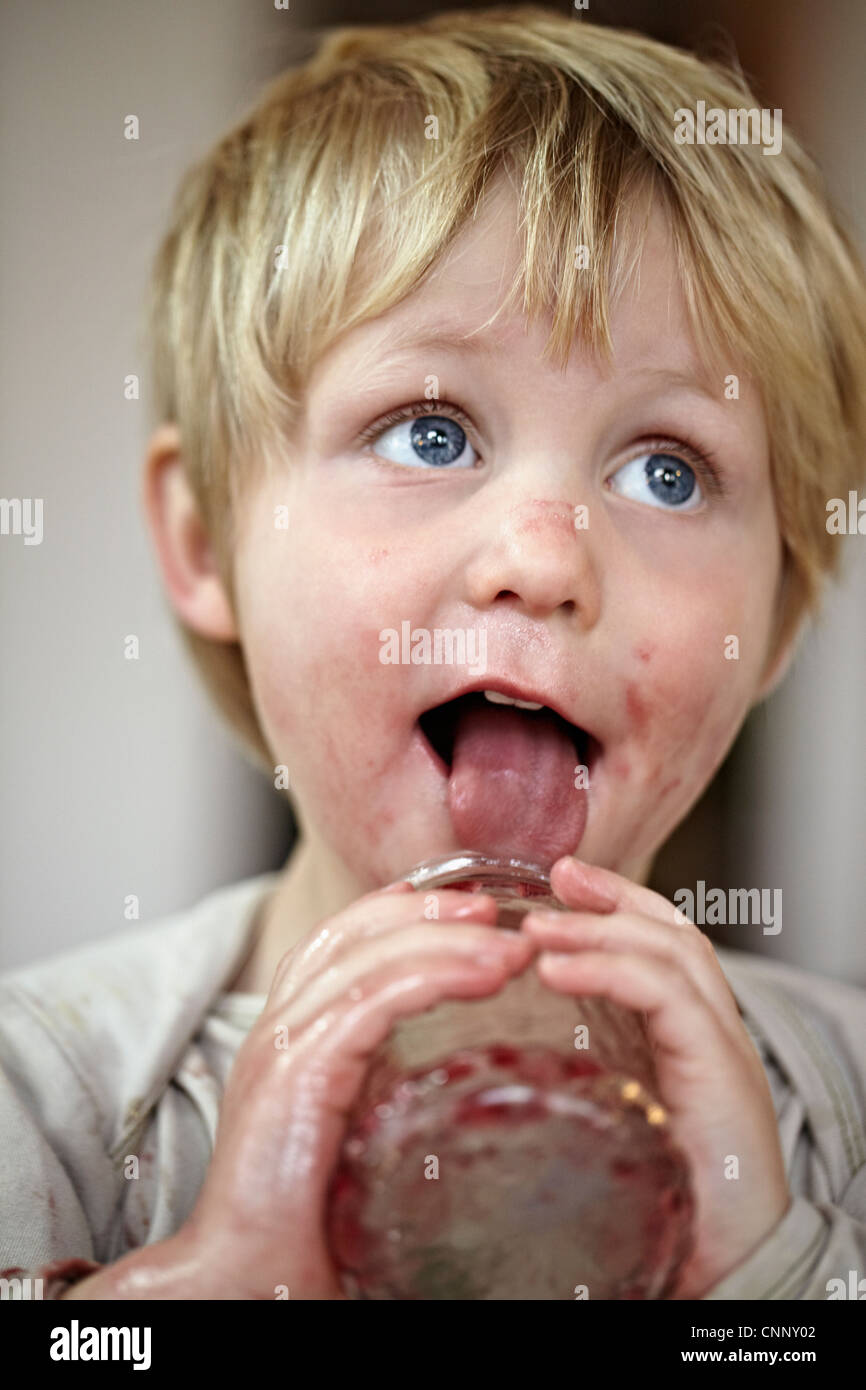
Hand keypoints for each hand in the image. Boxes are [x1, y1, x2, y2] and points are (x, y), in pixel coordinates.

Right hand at [173, 878, 535, 1298]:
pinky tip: (484, 977)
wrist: (244, 1286)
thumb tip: (472, 1094)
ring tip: (511, 947)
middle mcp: (276, 1031)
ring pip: (368, 958)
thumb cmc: (305, 1232)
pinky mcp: (295, 1078)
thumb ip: (391, 1101)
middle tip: (499, 913)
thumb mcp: (357, 1142)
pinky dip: (434, 977)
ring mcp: (280, 1049)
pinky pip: (371, 1002)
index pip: (339, 943)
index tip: (470, 909)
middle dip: (430, 910)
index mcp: (287, 1041)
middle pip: (351, 933)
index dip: (402, 912)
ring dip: (447, 940)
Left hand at [521, 855, 791, 1299]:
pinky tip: (556, 970)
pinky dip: (613, 972)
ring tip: (536, 927)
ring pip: (674, 953)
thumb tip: (486, 1062)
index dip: (612, 904)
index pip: (658, 945)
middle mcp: (710, 1037)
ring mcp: (721, 1052)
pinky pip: (671, 998)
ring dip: (601, 929)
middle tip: (553, 876)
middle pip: (671, 934)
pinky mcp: (722, 1076)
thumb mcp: (605, 1127)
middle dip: (611, 898)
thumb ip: (573, 1082)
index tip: (556, 878)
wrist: (726, 1278)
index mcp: (683, 1044)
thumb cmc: (660, 1213)